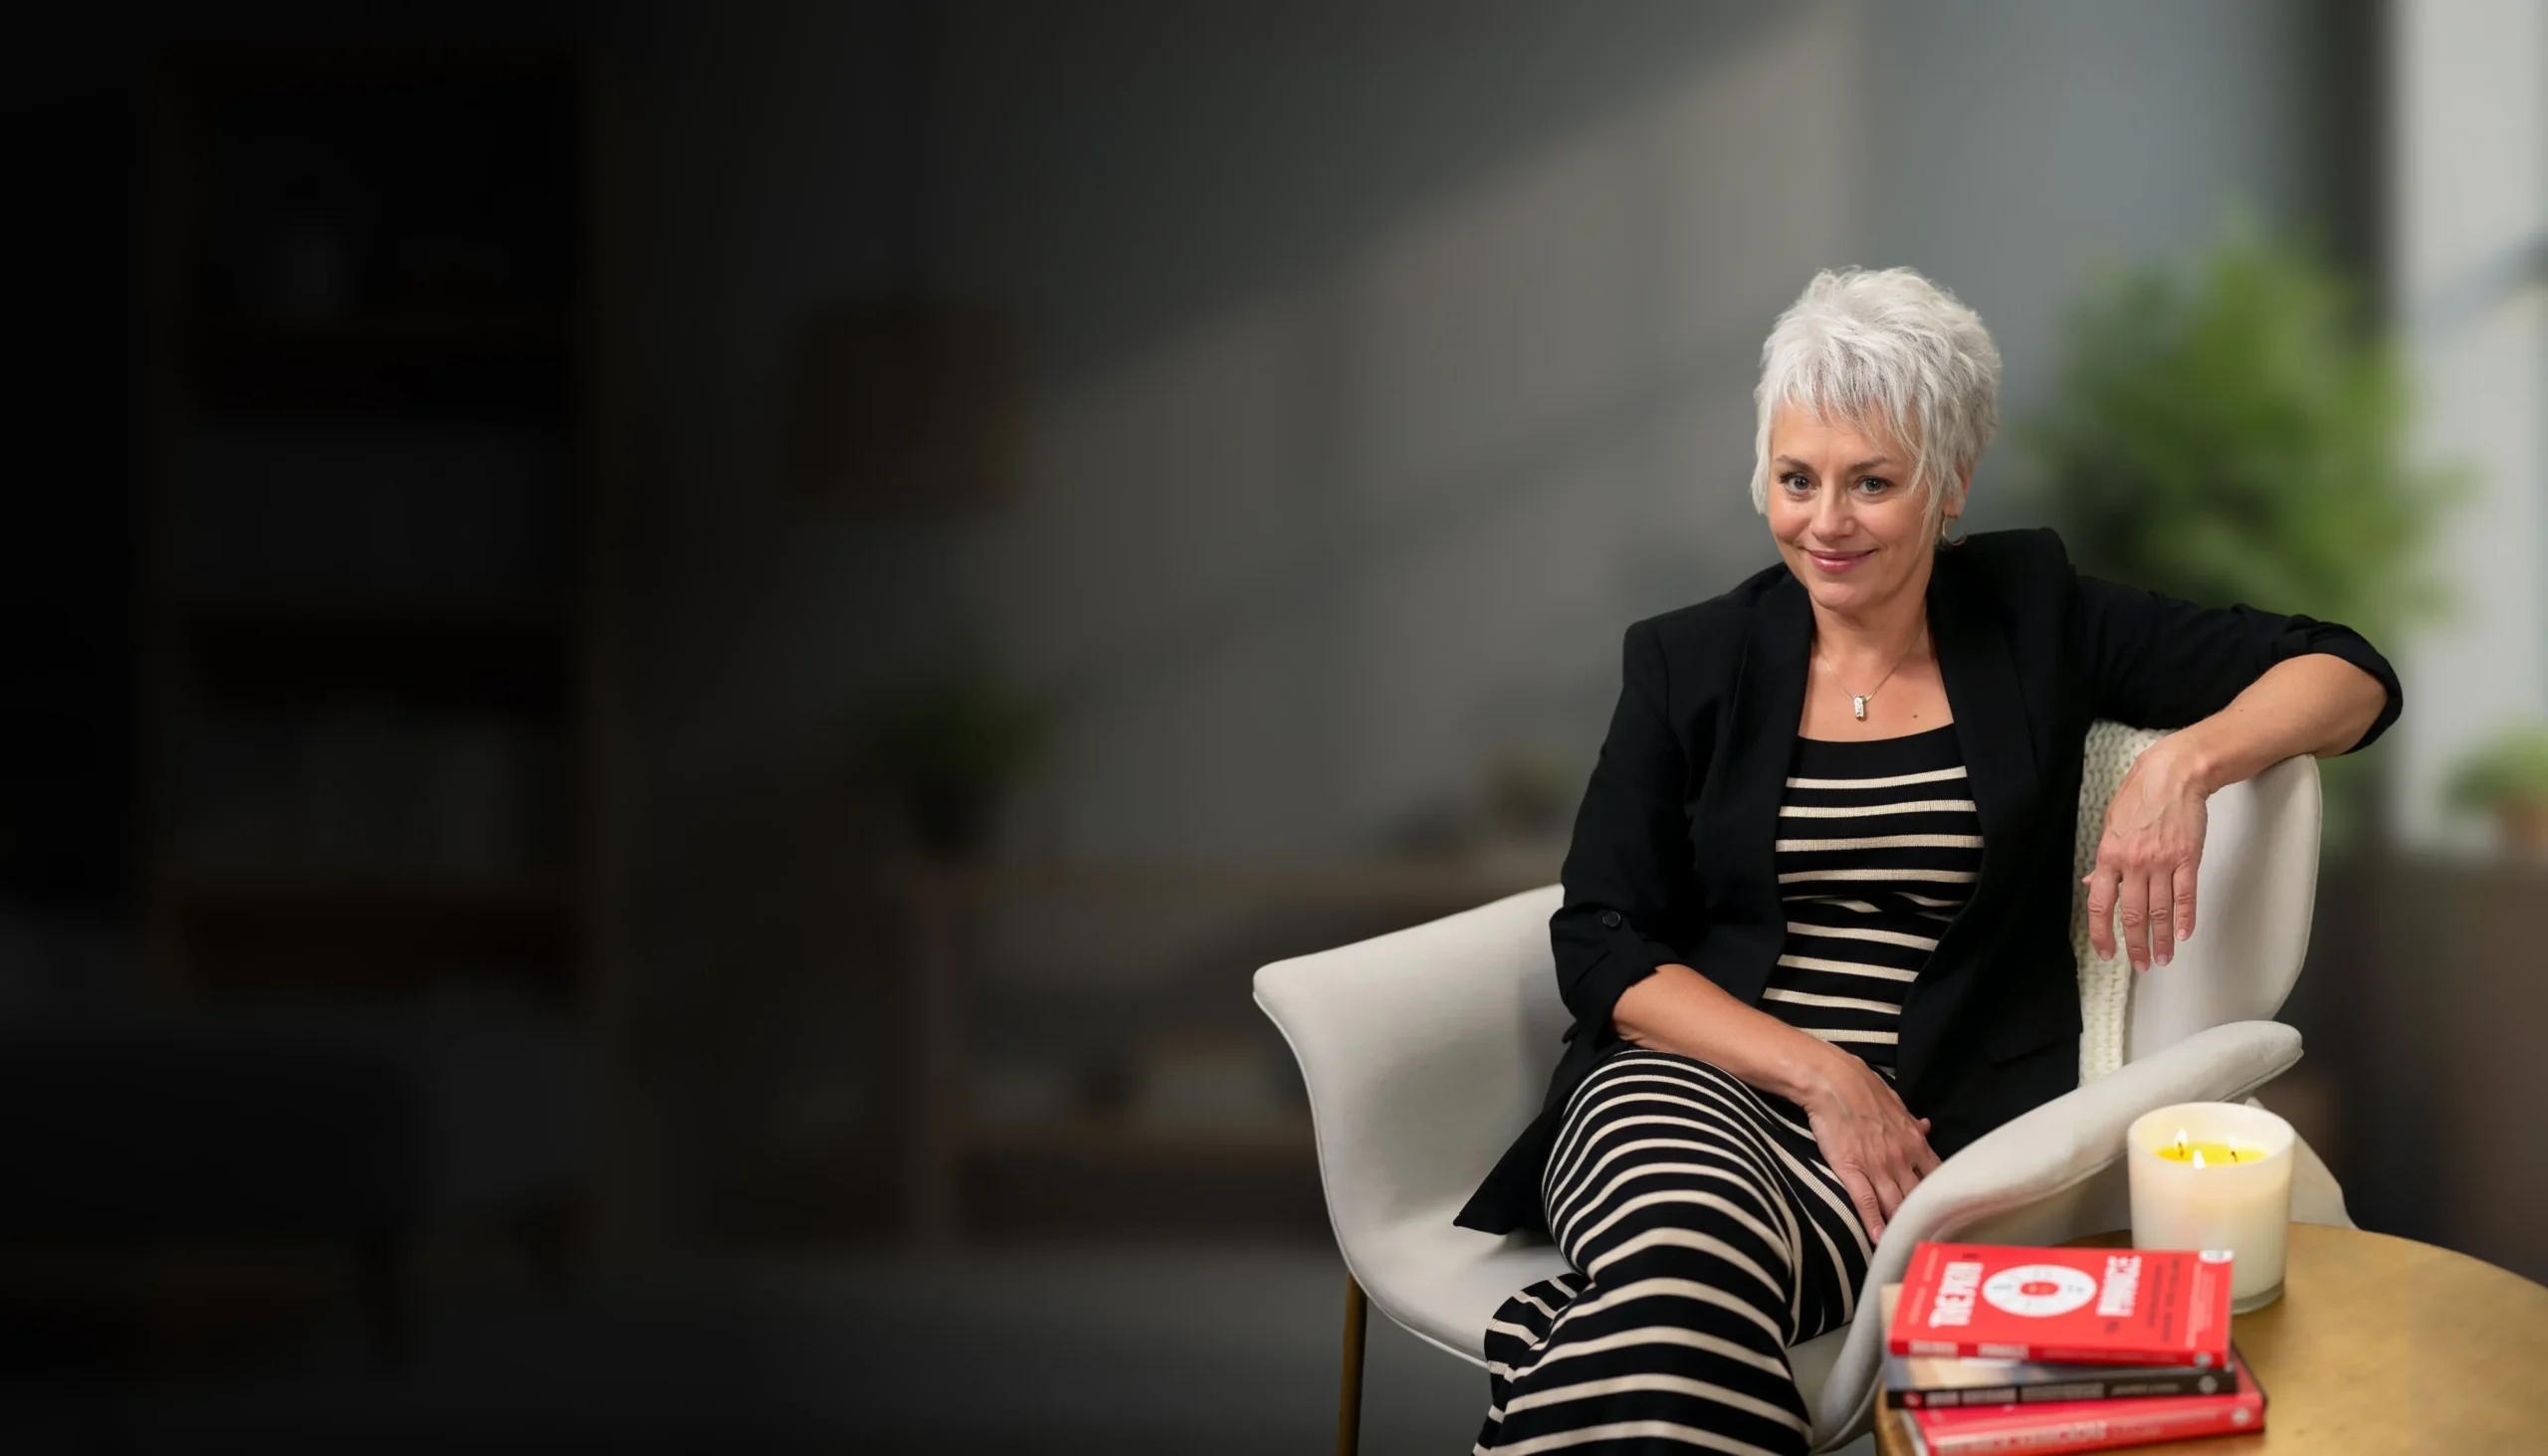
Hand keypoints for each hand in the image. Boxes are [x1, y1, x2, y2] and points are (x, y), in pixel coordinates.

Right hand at [1801, 1053, 1939, 1244]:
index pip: (1936, 1179)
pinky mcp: (1851, 1170)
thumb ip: (1912, 1123)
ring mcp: (1877, 1167)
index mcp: (1916, 1143)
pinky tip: (1878, 1240)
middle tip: (1929, 1240)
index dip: (1940, 1199)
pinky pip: (1866, 1202)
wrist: (1832, 1082)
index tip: (1943, 1214)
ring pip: (1896, 1205)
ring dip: (1901, 1227)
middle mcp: (1902, 1159)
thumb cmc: (1863, 1090)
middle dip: (1924, 1220)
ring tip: (1907, 1247)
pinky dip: (1874, 1223)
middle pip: (1918, 1198)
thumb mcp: (1896, 1104)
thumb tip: (1927, 1127)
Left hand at [2084, 741, 2209, 971]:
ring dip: (2162, 938)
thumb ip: (2105, 859)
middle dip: (2136, 945)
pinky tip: (2184, 934)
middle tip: (2141, 964)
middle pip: (2132, 914)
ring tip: (2163, 957)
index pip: (2100, 904)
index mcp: (2109, 855)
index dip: (2102, 933)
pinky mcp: (2189, 858)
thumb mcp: (2111, 825)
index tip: (2107, 952)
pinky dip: (2185, 918)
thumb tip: (2094, 883)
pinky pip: (2186, 895)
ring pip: (2160, 911)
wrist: (2174, 775)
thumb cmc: (2140, 795)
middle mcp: (2134, 863)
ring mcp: (2163, 862)